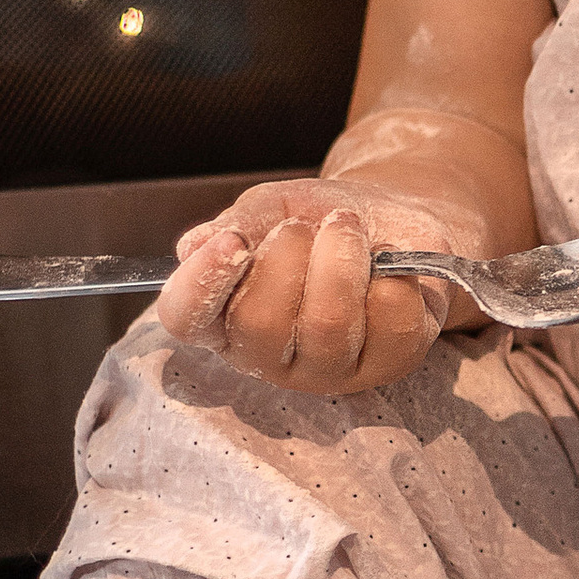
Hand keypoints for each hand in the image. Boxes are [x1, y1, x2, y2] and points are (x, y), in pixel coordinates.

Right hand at [158, 178, 462, 396]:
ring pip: (328, 325)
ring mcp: (328, 369)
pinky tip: (388, 263)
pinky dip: (392, 275)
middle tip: (302, 227)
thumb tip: (194, 248)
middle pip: (259, 324)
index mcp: (222, 316)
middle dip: (286, 259)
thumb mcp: (272, 208)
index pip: (186, 319)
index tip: (233, 242)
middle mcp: (268, 355)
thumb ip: (237, 225)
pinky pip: (388, 322)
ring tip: (347, 227)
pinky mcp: (387, 365)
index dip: (201, 284)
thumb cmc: (319, 221)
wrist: (389, 220)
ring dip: (341, 258)